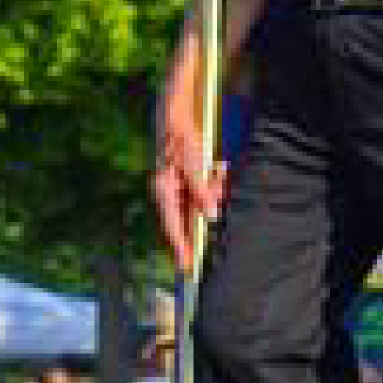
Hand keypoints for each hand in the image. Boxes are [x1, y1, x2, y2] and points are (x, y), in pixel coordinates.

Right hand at [150, 117, 229, 272]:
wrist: (176, 114)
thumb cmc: (180, 137)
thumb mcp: (191, 162)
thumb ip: (200, 189)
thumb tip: (210, 215)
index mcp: (163, 192)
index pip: (172, 227)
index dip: (181, 248)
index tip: (188, 268)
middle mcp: (169, 194)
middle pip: (190, 217)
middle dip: (207, 209)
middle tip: (217, 186)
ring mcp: (179, 188)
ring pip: (201, 205)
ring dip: (214, 192)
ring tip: (219, 170)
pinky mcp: (189, 181)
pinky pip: (204, 192)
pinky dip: (214, 184)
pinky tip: (220, 167)